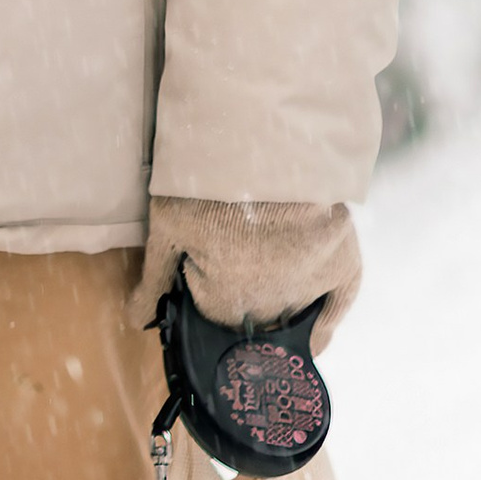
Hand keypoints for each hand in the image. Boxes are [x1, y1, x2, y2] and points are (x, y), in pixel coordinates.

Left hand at [137, 198, 360, 351]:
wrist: (272, 143)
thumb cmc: (211, 183)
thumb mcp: (167, 226)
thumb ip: (155, 279)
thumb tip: (138, 321)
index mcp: (223, 303)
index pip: (213, 315)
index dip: (205, 286)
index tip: (204, 258)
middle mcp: (270, 308)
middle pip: (253, 317)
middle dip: (241, 292)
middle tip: (237, 250)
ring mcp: (309, 289)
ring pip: (292, 313)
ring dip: (279, 301)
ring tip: (269, 269)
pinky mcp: (343, 267)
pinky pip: (336, 308)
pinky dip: (324, 322)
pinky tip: (314, 336)